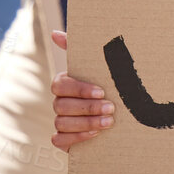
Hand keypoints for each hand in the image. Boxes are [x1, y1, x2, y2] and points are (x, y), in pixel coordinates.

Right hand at [50, 29, 113, 149]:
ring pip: (61, 123)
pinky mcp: (62, 139)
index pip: (61, 84)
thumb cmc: (107, 85)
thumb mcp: (98, 67)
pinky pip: (58, 140)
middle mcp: (59, 102)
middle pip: (61, 105)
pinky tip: (95, 134)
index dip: (80, 89)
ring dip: (86, 123)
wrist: (119, 116)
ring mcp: (59, 121)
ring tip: (108, 123)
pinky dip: (76, 138)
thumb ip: (77, 48)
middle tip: (110, 108)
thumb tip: (54, 33)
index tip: (101, 91)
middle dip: (87, 108)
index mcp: (65, 83)